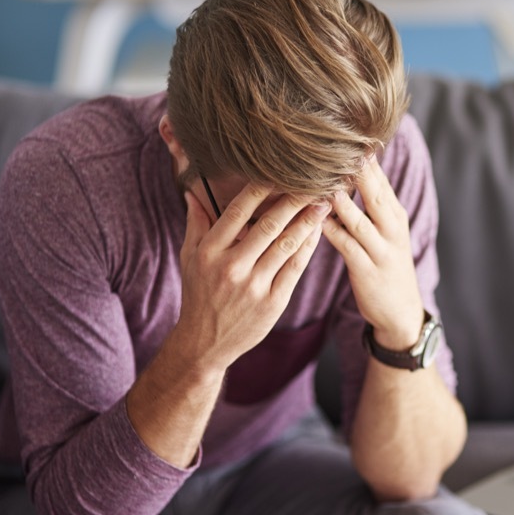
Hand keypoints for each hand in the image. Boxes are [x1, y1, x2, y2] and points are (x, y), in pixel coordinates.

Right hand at [176, 185, 329, 370]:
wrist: (206, 342)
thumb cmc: (199, 294)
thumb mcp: (189, 258)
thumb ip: (196, 223)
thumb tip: (193, 191)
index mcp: (209, 251)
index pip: (237, 212)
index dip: (260, 189)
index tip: (278, 172)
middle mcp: (231, 267)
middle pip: (268, 226)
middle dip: (293, 201)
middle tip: (313, 182)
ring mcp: (253, 286)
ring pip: (286, 245)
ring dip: (307, 222)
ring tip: (324, 203)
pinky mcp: (273, 302)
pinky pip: (295, 268)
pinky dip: (308, 247)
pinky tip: (318, 231)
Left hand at [322, 159, 424, 349]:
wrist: (401, 312)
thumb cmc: (385, 267)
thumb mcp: (386, 232)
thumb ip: (370, 204)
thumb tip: (350, 171)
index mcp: (395, 214)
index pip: (379, 177)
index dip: (362, 156)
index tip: (342, 130)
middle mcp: (391, 227)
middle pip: (373, 190)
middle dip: (354, 167)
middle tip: (331, 141)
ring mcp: (381, 248)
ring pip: (357, 216)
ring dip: (336, 196)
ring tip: (316, 176)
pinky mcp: (367, 269)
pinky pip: (345, 244)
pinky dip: (328, 228)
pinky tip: (312, 216)